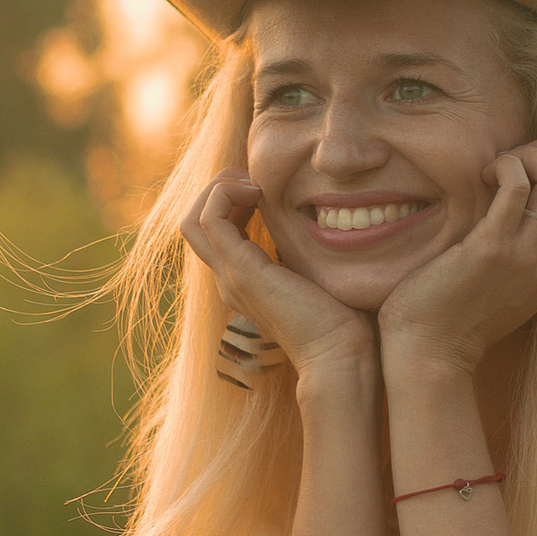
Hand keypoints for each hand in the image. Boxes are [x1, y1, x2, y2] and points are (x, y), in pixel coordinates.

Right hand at [179, 172, 379, 388]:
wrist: (340, 355)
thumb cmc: (343, 321)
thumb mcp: (320, 276)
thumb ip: (310, 255)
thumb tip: (331, 227)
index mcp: (245, 280)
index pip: (214, 230)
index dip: (233, 198)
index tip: (267, 188)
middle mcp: (229, 279)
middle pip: (194, 222)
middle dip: (219, 188)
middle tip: (256, 180)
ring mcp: (230, 276)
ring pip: (193, 219)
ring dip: (219, 188)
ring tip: (255, 183)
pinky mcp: (241, 272)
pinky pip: (210, 219)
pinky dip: (226, 194)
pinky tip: (261, 192)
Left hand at [376, 137, 536, 375]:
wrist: (431, 354)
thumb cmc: (460, 314)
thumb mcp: (512, 285)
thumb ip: (530, 250)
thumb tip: (528, 197)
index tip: (531, 166)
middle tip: (514, 158)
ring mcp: (528, 258)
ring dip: (529, 156)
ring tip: (499, 166)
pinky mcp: (493, 250)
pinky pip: (517, 187)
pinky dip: (505, 166)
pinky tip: (483, 174)